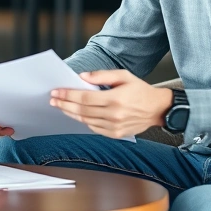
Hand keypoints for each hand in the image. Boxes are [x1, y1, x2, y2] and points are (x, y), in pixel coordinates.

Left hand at [50, 69, 172, 139]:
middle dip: (64, 104)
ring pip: (85, 120)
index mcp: (115, 99)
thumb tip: (82, 77)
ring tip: (60, 106)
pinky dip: (83, 121)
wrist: (157, 109)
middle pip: (81, 110)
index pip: (84, 98)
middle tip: (52, 99)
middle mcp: (114, 115)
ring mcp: (114, 127)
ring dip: (70, 113)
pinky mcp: (115, 134)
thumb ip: (102, 76)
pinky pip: (93, 128)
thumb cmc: (140, 90)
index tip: (56, 91)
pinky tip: (77, 114)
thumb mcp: (123, 75)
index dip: (68, 95)